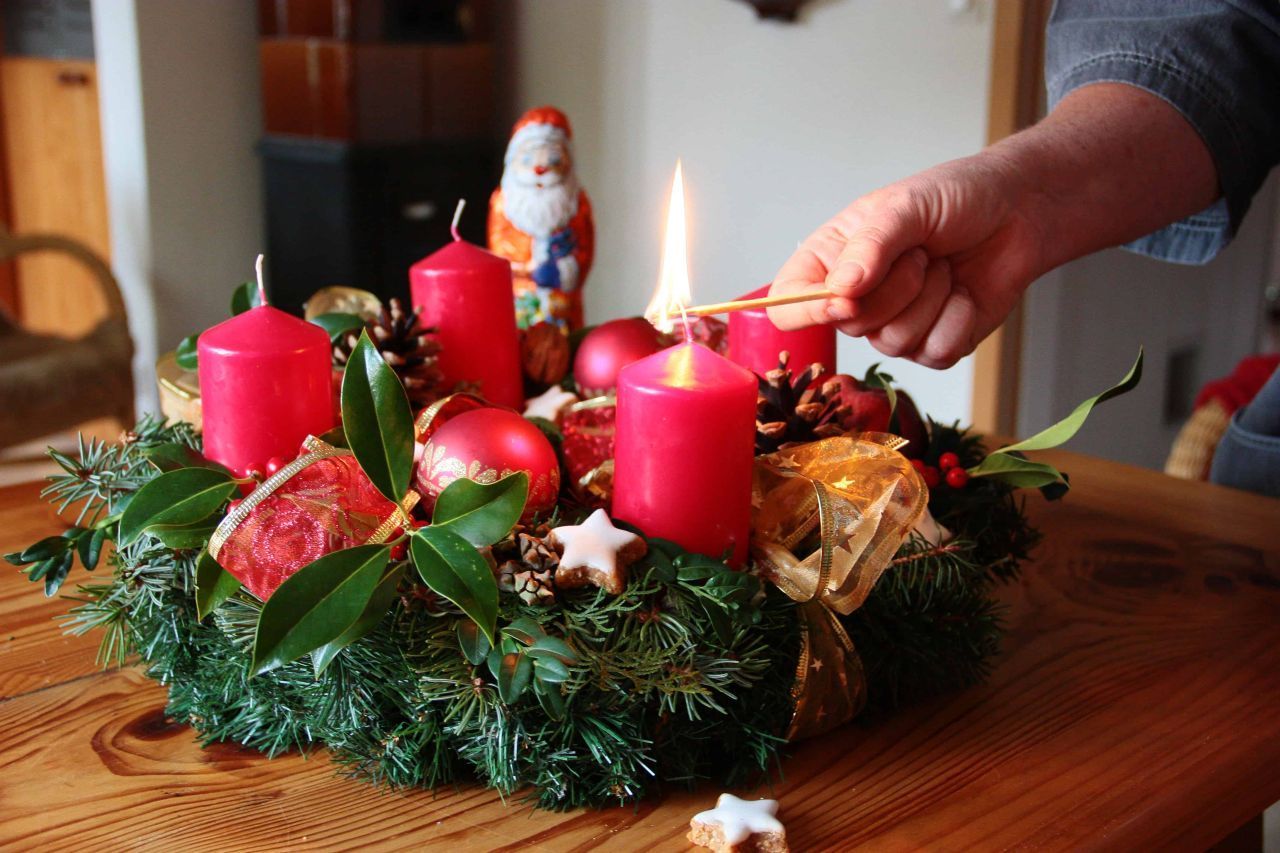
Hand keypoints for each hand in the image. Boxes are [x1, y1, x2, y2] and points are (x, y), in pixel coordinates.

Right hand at [766, 83, 1219, 369]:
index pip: (789, 303)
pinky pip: (933, 354)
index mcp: (832, 260)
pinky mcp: (932, 345)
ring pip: (893, 343)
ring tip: (943, 265)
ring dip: (930, 299)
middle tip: (922, 252)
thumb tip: (841, 290)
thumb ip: (870, 248)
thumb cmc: (957, 198)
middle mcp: (856, 298)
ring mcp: (893, 325)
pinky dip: (957, 319)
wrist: (1020, 212)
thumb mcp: (906, 207)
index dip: (810, 309)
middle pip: (848, 326)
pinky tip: (963, 291)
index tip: (846, 297)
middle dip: (896, 288)